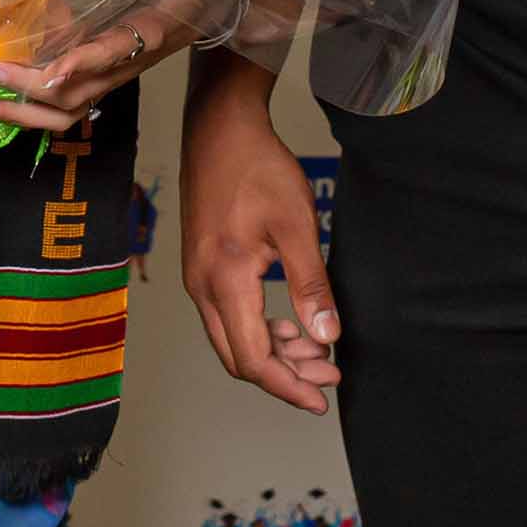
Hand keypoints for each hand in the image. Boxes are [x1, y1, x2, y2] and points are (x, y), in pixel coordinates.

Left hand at [0, 0, 235, 133]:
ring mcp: (105, 80)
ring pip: (60, 112)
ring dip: (19, 111)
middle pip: (71, 96)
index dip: (83, 64)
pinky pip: (58, 106)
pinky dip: (25, 108)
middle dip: (26, 90)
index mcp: (144, 38)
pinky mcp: (94, 82)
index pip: (111, 54)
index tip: (53, 70)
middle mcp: (121, 68)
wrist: (201, 20)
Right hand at [179, 56, 341, 414]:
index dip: (289, 386)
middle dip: (286, 375)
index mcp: (224, 281)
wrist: (219, 128)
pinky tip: (291, 324)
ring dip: (276, 353)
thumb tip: (327, 336)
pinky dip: (261, 330)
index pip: (254, 359)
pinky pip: (227, 317)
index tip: (322, 399)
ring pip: (233, 339)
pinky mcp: (202, 268)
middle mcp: (201, 287)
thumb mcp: (296, 224)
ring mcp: (197, 278)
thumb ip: (311, 284)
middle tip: (330, 375)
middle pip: (239, 358)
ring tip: (320, 351)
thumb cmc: (257, 167)